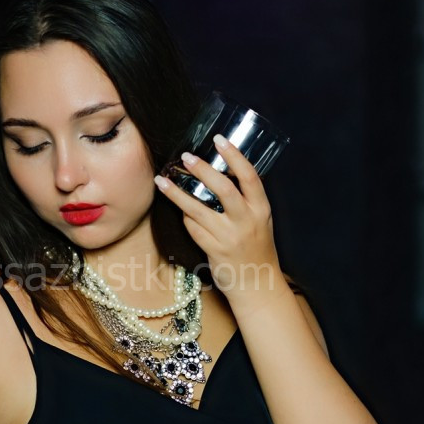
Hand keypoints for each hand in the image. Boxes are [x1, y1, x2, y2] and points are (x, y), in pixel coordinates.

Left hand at [154, 134, 284, 304]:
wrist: (257, 284)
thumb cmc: (256, 248)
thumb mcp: (260, 220)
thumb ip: (245, 200)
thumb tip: (220, 173)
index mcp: (261, 209)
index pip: (249, 176)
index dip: (234, 156)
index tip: (219, 139)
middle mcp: (247, 221)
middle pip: (223, 189)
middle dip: (203, 170)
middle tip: (186, 157)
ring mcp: (230, 236)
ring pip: (199, 209)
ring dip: (177, 193)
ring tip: (162, 180)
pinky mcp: (214, 250)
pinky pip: (193, 228)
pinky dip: (185, 217)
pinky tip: (178, 208)